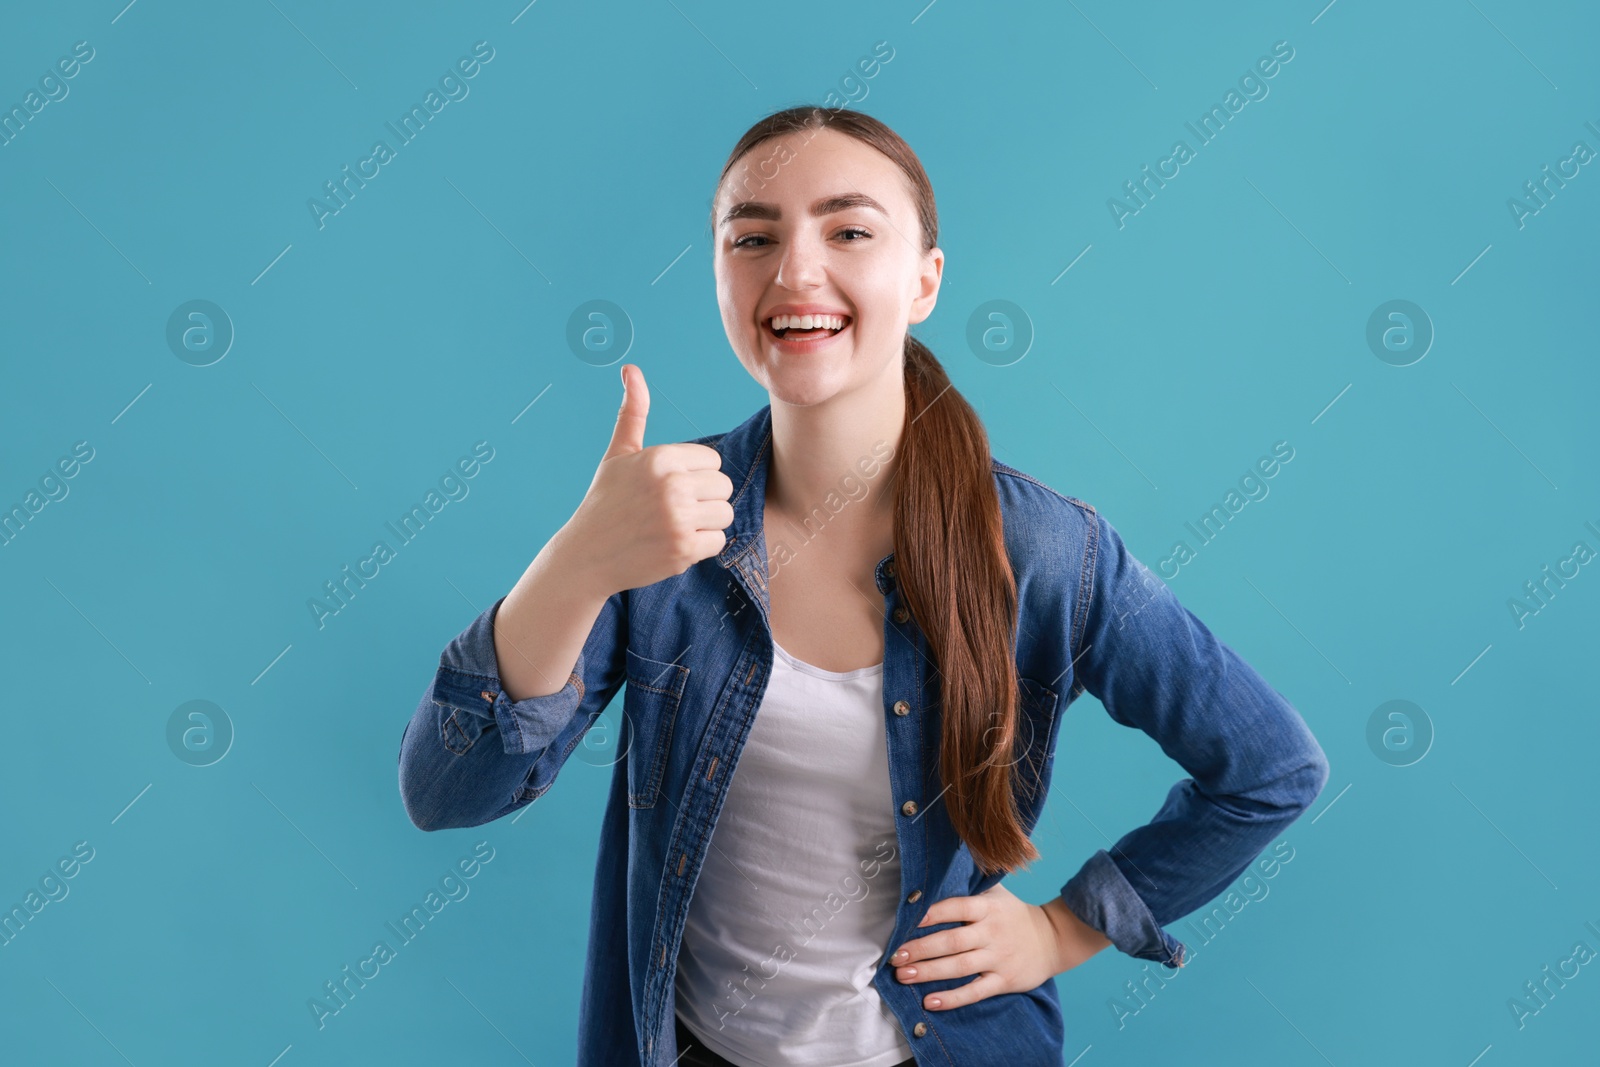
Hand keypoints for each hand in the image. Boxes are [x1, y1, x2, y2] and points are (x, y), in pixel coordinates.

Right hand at [564, 364, 734, 594]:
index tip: (670, 488)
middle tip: (673, 509)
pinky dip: (702, 546)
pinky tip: (675, 543)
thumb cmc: (606, 501)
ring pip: (725, 514)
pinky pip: (719, 541)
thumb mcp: (618, 454)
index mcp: (661, 457)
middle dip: (704, 499)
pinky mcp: (684, 549)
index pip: (713, 461)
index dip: (696, 476)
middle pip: (724, 486)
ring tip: (676, 525)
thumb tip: (631, 369)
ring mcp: (679, 519)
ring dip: (707, 523)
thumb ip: (633, 412)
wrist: (587, 555)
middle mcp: (672, 485)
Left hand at [888, 884, 1111, 1011]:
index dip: (931, 914)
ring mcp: (998, 958)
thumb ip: (968, 888)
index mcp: (987, 907)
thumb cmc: (1013, 914)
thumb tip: (933, 876)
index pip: (956, 908)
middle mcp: (992, 932)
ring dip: (929, 972)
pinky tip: (930, 1002)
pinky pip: (975, 992)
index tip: (907, 920)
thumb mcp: (996, 894)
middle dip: (921, 949)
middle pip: (951, 941)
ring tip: (903, 976)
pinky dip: (952, 998)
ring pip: (959, 967)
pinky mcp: (1004, 981)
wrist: (1054, 938)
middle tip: (895, 956)